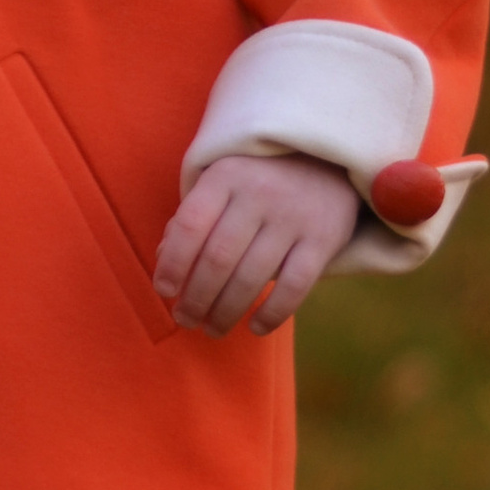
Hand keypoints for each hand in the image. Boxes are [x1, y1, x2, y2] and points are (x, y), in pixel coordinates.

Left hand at [154, 149, 359, 335]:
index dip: (172, 263)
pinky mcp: (323, 238)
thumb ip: (193, 217)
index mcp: (226, 176)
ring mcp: (293, 216)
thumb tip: (162, 259)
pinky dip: (272, 314)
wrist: (327, 160)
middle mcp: (259, 193)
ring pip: (252, 277)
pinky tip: (255, 327)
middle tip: (185, 319)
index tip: (164, 291)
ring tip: (212, 329)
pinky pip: (294, 286)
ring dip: (226, 312)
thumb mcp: (223, 182)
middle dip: (196, 298)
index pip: (191, 225)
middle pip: (218, 258)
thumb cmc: (259, 178)